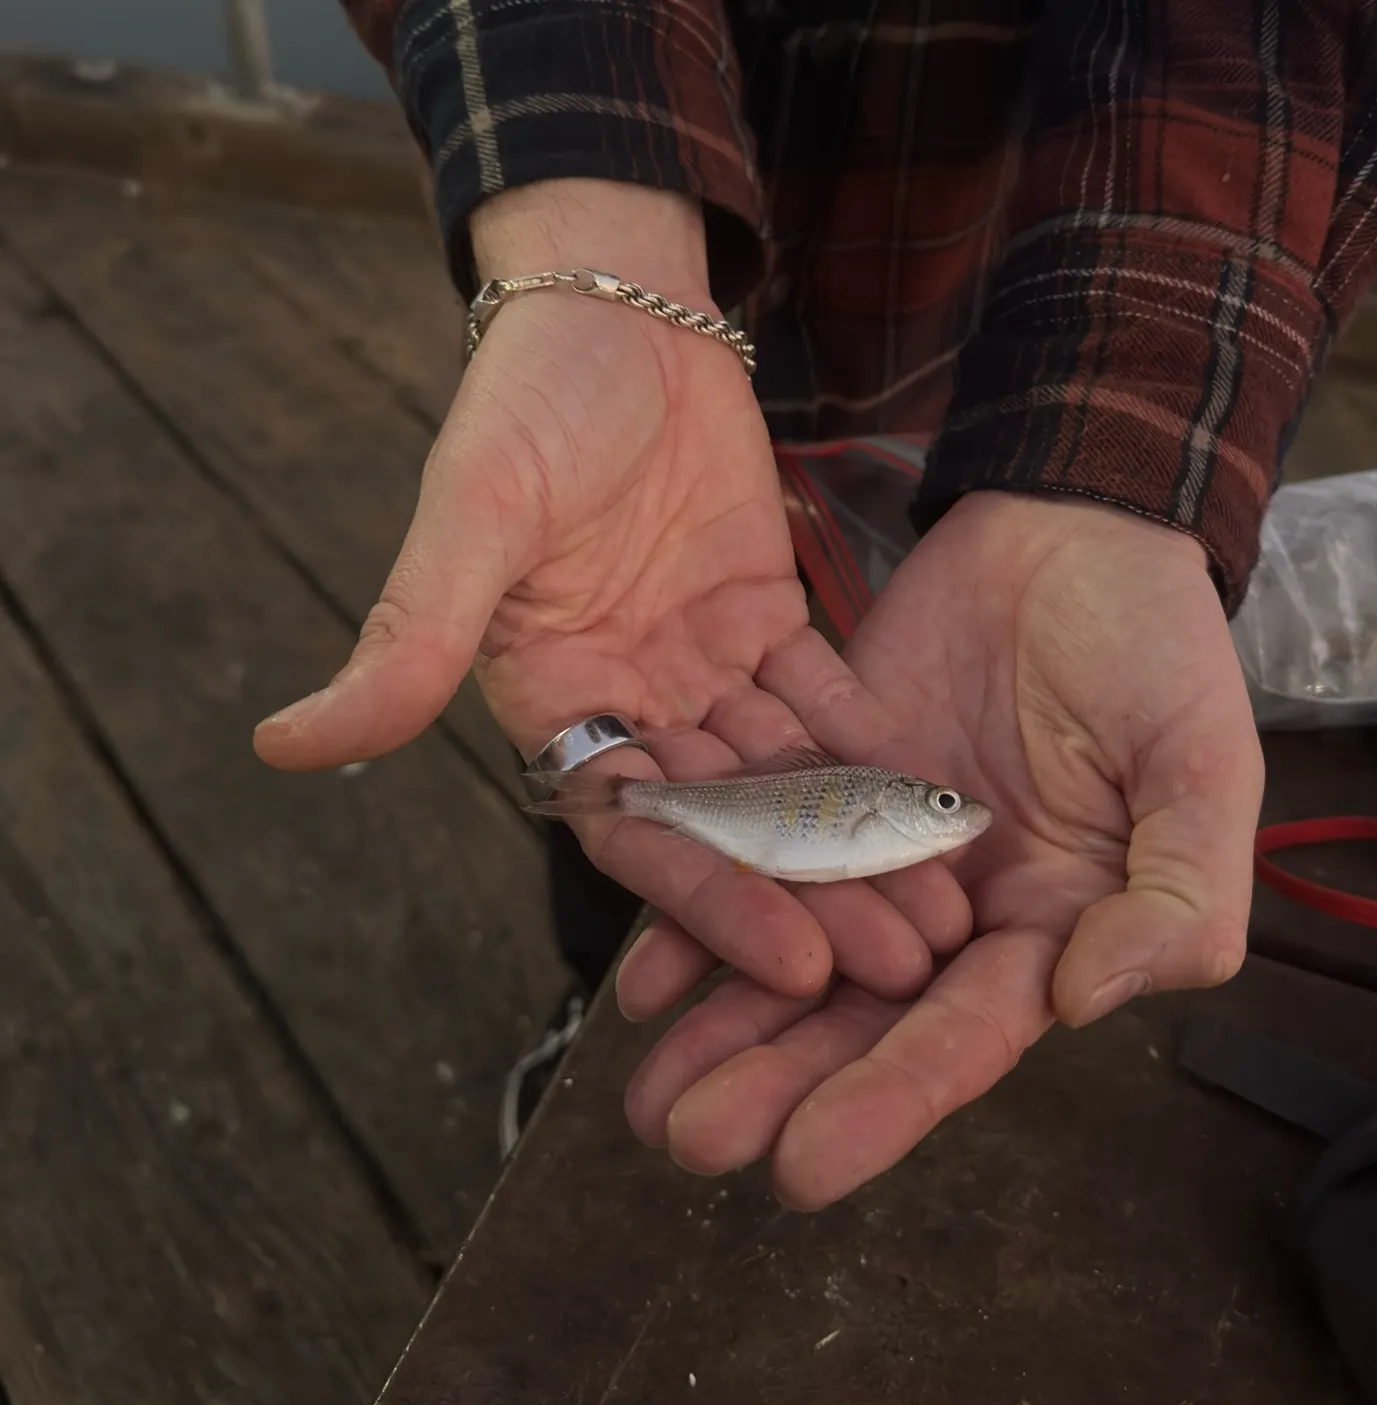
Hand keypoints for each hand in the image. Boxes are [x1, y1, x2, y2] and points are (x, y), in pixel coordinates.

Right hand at [253, 181, 969, 999]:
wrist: (616, 309)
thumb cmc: (527, 402)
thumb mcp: (471, 517)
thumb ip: (409, 635)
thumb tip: (281, 744)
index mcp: (553, 703)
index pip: (637, 830)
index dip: (711, 898)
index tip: (794, 965)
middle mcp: (629, 703)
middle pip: (726, 821)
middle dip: (809, 890)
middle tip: (902, 966)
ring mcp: (700, 665)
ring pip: (784, 774)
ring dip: (855, 838)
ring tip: (935, 911)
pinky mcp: (764, 618)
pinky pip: (824, 697)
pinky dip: (874, 748)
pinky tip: (938, 803)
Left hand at [620, 492, 1263, 1206]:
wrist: (1068, 528)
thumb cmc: (1155, 647)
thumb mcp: (1201, 768)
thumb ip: (1175, 894)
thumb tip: (1079, 1004)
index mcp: (1048, 926)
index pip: (962, 1034)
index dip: (887, 1100)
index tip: (803, 1167)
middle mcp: (952, 910)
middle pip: (856, 1014)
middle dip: (776, 1080)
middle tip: (692, 1142)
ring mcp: (876, 848)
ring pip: (790, 950)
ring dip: (719, 1021)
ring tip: (645, 1095)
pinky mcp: (820, 782)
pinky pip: (755, 851)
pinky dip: (699, 906)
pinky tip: (641, 971)